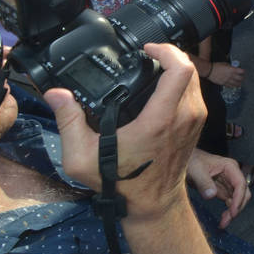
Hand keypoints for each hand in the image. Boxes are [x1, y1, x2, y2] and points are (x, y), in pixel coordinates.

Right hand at [44, 43, 206, 218]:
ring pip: (194, 79)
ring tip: (153, 66)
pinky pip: (194, 93)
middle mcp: (184, 116)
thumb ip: (69, 123)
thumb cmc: (120, 182)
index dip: (166, 50)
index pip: (180, 69)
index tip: (147, 49)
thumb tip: (57, 95)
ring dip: (177, 68)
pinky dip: (181, 82)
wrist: (152, 204)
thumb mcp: (83, 157)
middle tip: (148, 54)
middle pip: (189, 69)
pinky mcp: (196, 126)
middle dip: (170, 54)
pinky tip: (161, 85)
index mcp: (161, 119)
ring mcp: (194, 120)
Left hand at [186, 149, 249, 228]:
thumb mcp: (195, 170)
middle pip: (243, 193)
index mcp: (229, 167)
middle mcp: (232, 175)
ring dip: (233, 212)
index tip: (232, 212)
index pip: (240, 184)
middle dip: (238, 207)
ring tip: (223, 223)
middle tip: (226, 221)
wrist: (184, 160)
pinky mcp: (222, 189)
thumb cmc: (190, 161)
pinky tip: (223, 219)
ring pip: (238, 199)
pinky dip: (228, 211)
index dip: (239, 199)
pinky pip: (230, 202)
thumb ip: (204, 182)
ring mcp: (228, 182)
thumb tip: (212, 195)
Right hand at [207, 61, 244, 87]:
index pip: (241, 71)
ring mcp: (227, 80)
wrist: (209, 71)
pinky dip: (233, 86)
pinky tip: (234, 86)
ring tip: (240, 83)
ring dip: (239, 83)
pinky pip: (230, 86)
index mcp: (231, 69)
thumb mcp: (225, 64)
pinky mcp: (223, 83)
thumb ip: (230, 67)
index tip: (243, 71)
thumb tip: (233, 68)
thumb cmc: (216, 66)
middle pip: (240, 78)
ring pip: (236, 84)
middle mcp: (230, 75)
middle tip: (243, 78)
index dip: (243, 71)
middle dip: (242, 78)